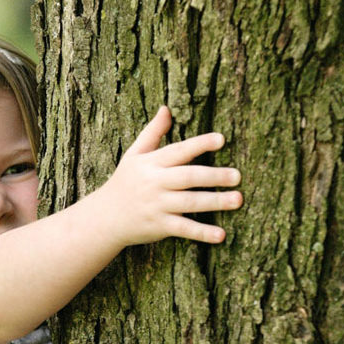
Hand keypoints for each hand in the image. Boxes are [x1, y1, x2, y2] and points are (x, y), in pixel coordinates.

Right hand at [95, 106, 242, 246]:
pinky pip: (184, 229)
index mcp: (151, 163)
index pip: (178, 151)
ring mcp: (157, 206)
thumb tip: (166, 109)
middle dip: (214, 176)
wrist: (105, 217)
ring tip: (238, 199)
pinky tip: (221, 235)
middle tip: (237, 175)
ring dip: (215, 202)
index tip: (221, 139)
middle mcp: (154, 183)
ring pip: (190, 203)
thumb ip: (153, 132)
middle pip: (188, 177)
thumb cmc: (125, 182)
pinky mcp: (159, 226)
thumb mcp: (134, 154)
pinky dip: (202, 233)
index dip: (199, 144)